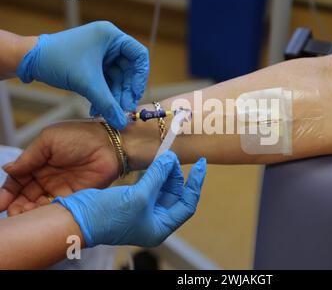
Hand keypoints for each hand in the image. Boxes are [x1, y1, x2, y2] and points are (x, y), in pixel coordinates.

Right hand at [0, 122, 118, 215]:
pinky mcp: (74, 197)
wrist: (112, 145)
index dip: (7, 192)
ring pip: (38, 205)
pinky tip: (40, 214)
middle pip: (25, 196)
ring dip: (29, 212)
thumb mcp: (49, 140)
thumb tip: (7, 170)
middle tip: (11, 214)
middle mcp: (47, 176)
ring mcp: (60, 188)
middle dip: (16, 206)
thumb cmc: (81, 136)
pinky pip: (56, 209)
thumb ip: (29, 157)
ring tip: (23, 216)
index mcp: (39, 161)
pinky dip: (46, 213)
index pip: (17, 180)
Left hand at [16, 21, 148, 129]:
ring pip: (118, 79)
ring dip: (114, 97)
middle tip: (123, 109)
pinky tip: (98, 109)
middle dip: (125, 91)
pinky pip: (106, 82)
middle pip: (129, 70)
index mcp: (111, 36)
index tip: (135, 94)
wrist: (29, 60)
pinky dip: (104, 95)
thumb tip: (122, 123)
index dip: (140, 77)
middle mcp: (109, 43)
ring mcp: (101, 54)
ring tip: (109, 113)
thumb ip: (107, 103)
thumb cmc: (56, 60)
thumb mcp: (86, 83)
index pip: (139, 55)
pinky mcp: (93, 65)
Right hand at [55, 151, 206, 246]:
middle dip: (176, 175)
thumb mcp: (139, 196)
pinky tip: (154, 163)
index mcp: (161, 227)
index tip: (202, 166)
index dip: (195, 184)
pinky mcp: (130, 201)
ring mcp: (141, 211)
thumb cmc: (108, 217)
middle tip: (172, 157)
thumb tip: (170, 159)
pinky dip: (153, 174)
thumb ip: (158, 177)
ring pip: (161, 188)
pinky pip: (148, 185)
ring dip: (164, 172)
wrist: (77, 219)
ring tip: (165, 157)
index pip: (187, 204)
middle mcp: (153, 220)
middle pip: (174, 194)